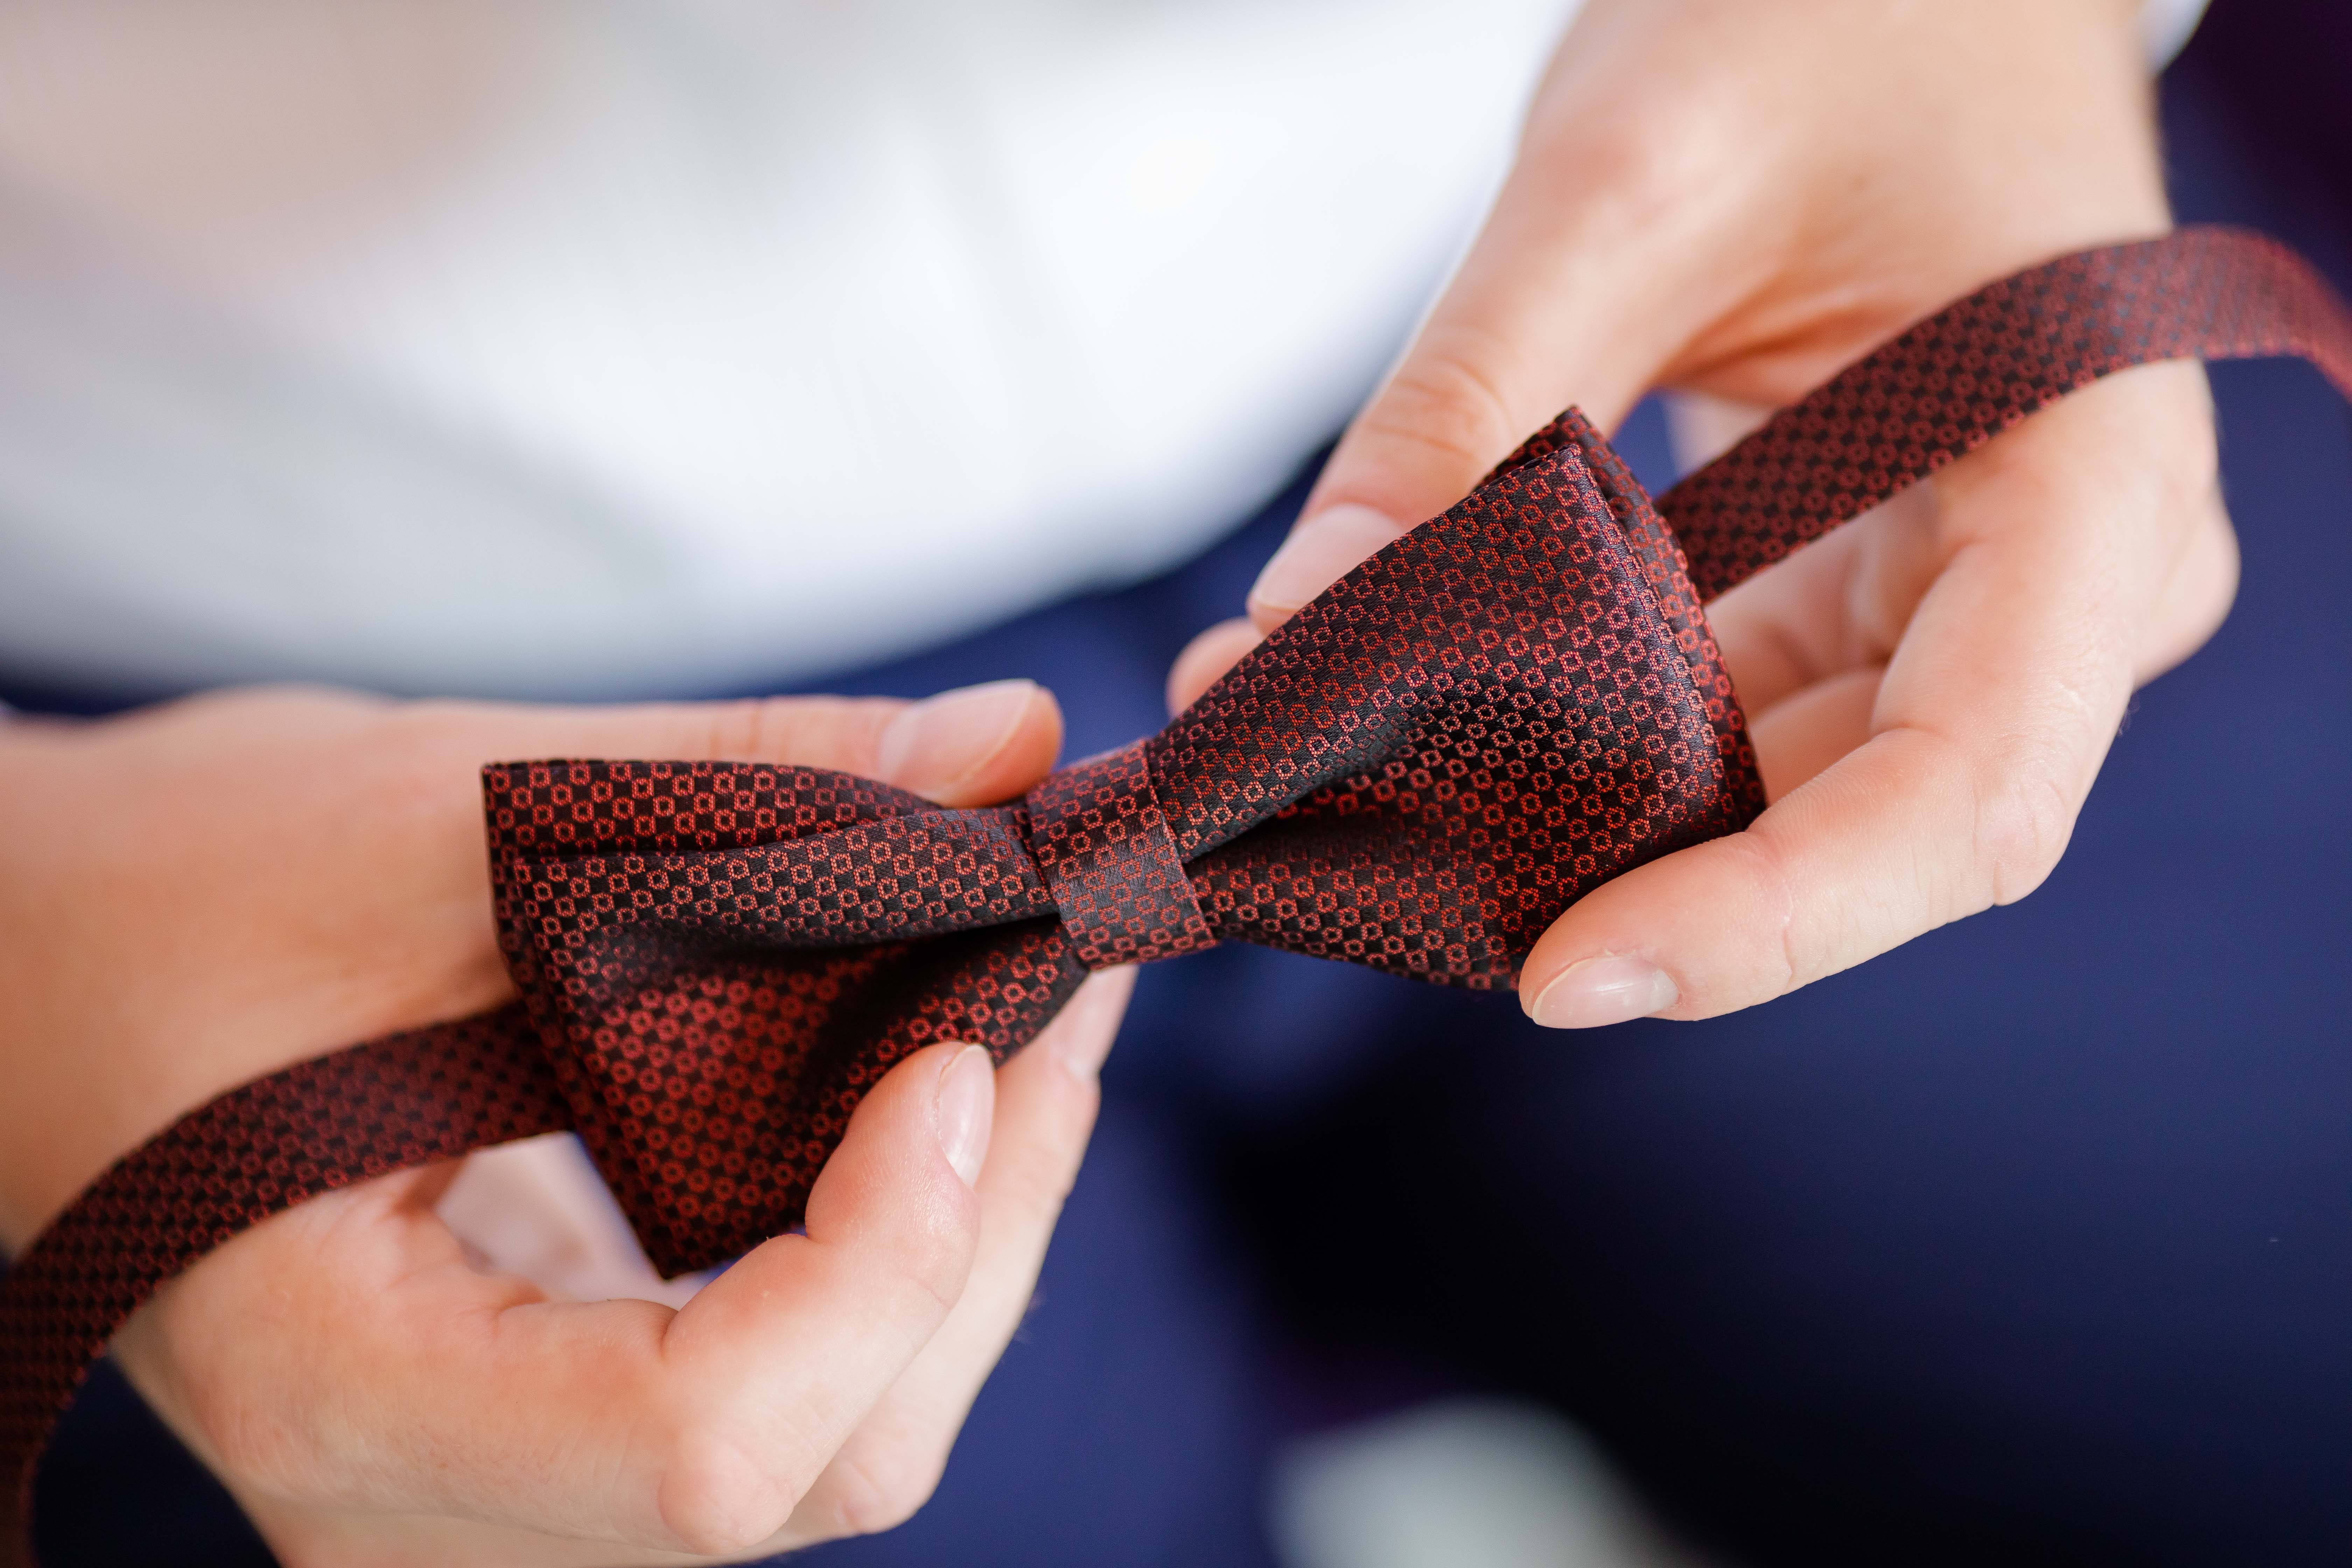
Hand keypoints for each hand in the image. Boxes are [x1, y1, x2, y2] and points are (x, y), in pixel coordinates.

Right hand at [2, 681, 1129, 1563]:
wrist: (52, 961)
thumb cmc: (172, 888)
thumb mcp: (433, 806)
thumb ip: (730, 788)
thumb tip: (1004, 742)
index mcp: (347, 1380)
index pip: (703, 1447)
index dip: (881, 1262)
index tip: (964, 1049)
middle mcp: (424, 1489)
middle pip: (818, 1456)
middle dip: (984, 1229)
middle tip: (1065, 986)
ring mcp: (497, 1474)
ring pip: (835, 1441)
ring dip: (973, 1234)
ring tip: (1034, 1013)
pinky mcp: (552, 1408)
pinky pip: (789, 1382)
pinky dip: (898, 1239)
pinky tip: (942, 1081)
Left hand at [1172, 0, 2228, 1027]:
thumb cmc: (1824, 13)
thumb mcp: (1626, 182)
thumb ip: (1464, 406)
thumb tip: (1302, 616)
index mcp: (2088, 488)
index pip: (1963, 794)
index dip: (1768, 923)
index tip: (1561, 977)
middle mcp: (2050, 586)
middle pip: (1852, 826)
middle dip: (1617, 878)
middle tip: (1375, 882)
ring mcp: (1952, 600)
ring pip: (1768, 793)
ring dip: (1567, 815)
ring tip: (1353, 789)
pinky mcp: (1853, 592)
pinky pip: (1723, 718)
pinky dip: (1575, 738)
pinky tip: (1422, 714)